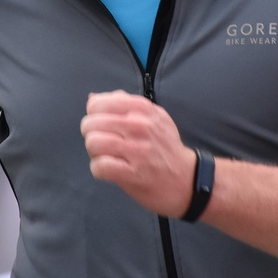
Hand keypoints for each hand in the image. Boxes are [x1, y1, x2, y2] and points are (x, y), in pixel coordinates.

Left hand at [79, 90, 196, 217]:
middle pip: (91, 123)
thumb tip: (92, 98)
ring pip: (93, 142)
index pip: (99, 103)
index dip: (93, 114)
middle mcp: (140, 126)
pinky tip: (108, 170)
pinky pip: (100, 166)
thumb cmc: (165, 147)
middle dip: (91, 134)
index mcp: (143, 109)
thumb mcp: (154, 116)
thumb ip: (124, 104)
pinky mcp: (132, 174)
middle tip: (103, 142)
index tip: (102, 124)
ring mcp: (137, 151)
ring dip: (94, 152)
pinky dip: (98, 169)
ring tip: (105, 155)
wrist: (187, 180)